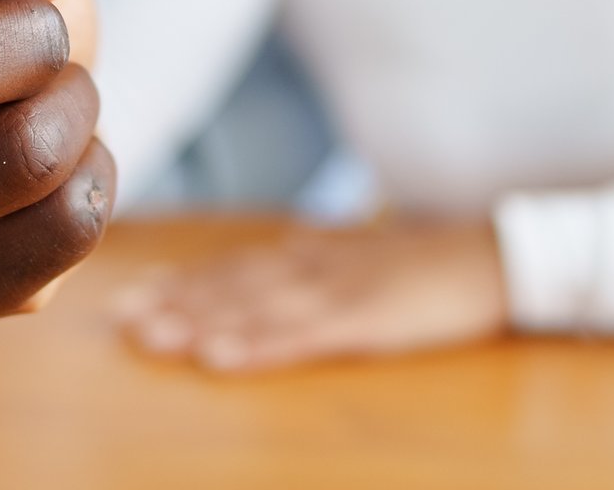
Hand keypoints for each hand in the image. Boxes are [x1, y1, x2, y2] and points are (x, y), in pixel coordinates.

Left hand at [114, 222, 509, 373]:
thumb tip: (271, 268)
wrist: (495, 257)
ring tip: (151, 338)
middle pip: (231, 285)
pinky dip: (256, 346)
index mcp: (313, 256)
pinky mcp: (365, 320)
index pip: (233, 268)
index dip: (180, 282)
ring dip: (198, 322)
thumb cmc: (429, 265)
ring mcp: (338, 291)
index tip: (129, 296)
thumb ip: (317, 264)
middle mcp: (314, 267)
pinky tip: (220, 358)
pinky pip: (300, 337)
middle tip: (119, 320)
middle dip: (173, 303)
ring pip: (252, 308)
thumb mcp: (364, 261)